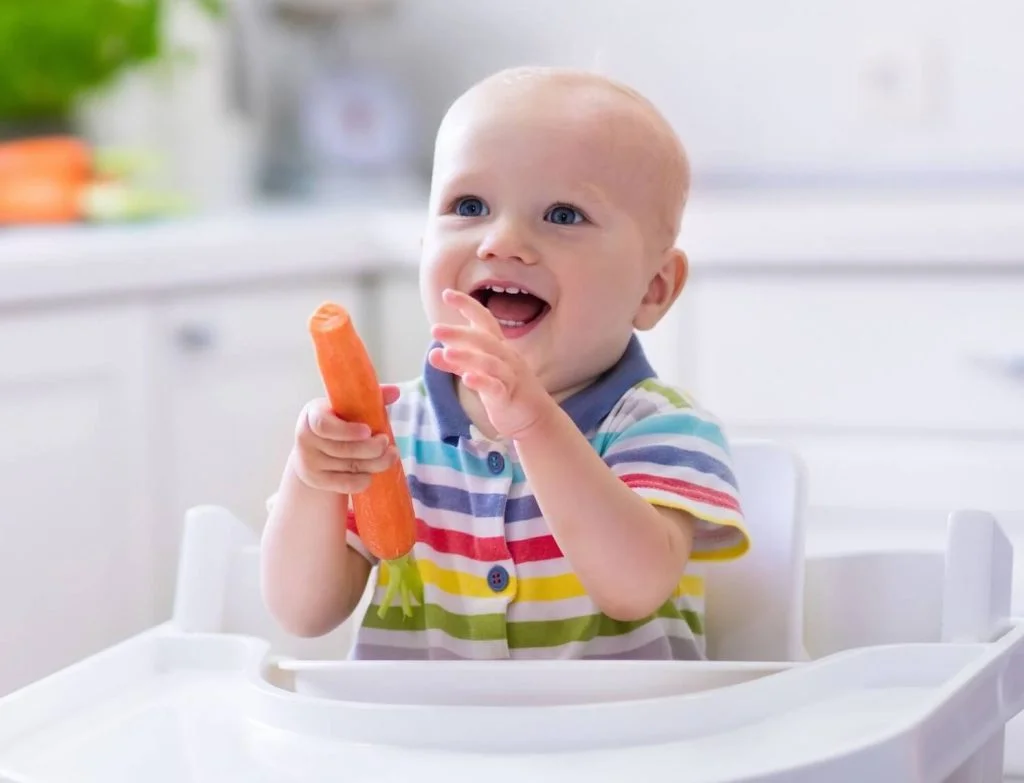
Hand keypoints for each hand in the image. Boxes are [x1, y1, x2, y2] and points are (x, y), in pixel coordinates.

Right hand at [292, 388, 399, 493]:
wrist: (312, 451)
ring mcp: (309, 462)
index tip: (368, 430)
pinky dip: (363, 480)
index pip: (324, 425)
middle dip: (370, 448)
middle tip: (387, 442)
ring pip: (348, 467)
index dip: (347, 431)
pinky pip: (345, 484)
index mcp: (312, 415)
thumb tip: (395, 392)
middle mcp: (305, 439)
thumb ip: (370, 398)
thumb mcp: (346, 408)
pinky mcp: (316, 480)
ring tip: (391, 456)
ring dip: (375, 463)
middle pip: (342, 449)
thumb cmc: (336, 423)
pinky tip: (373, 473)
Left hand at [429, 288, 551, 439]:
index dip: (467, 305)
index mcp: (498, 347)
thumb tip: (433, 352)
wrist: (535, 418)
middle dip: (459, 333)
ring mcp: (509, 376)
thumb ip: (457, 364)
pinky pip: (496, 387)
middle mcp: (506, 357)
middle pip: (484, 339)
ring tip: (446, 354)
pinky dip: (482, 381)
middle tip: (435, 329)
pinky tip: (467, 379)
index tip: (447, 293)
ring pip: (489, 362)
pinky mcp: (509, 396)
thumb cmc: (506, 391)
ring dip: (467, 357)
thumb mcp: (479, 374)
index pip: (484, 320)